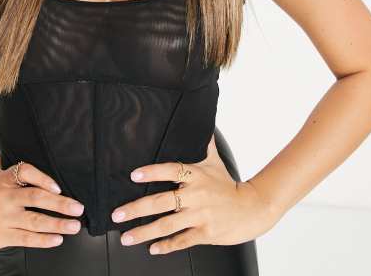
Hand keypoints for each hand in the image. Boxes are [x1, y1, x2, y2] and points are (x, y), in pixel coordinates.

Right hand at [0, 153, 84, 254]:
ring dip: (58, 224)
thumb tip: (18, 139)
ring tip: (75, 225)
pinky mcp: (0, 236)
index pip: (27, 172)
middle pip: (36, 197)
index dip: (45, 178)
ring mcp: (2, 218)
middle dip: (61, 204)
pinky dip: (43, 240)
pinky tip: (57, 239)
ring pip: (35, 221)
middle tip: (79, 207)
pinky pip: (26, 238)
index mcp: (4, 179)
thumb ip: (7, 161)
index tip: (59, 187)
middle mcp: (4, 197)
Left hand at [110, 134, 280, 254]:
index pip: (171, 170)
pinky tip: (152, 248)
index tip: (134, 175)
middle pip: (162, 202)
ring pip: (167, 225)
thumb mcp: (215, 161)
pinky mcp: (205, 234)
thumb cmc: (228, 185)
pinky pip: (181, 241)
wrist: (252, 209)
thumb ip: (203, 143)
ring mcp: (200, 216)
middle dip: (136, 209)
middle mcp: (196, 195)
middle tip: (118, 214)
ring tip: (126, 237)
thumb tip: (199, 122)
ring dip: (144, 232)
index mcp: (196, 175)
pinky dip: (166, 246)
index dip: (152, 172)